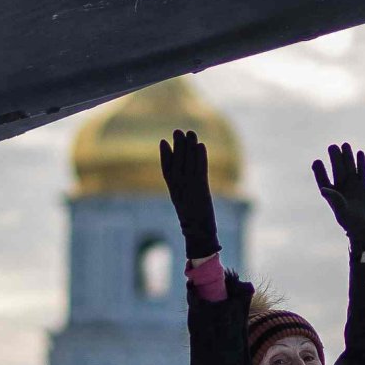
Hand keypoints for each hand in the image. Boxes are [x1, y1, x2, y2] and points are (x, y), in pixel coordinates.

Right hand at [158, 127, 219, 251]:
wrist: (199, 233)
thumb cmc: (193, 222)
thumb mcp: (184, 205)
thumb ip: (181, 193)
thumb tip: (181, 184)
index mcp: (173, 192)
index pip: (166, 170)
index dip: (164, 155)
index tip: (163, 142)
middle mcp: (179, 188)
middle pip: (177, 162)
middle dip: (178, 146)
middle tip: (178, 131)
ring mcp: (190, 188)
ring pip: (188, 162)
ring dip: (189, 146)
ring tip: (191, 133)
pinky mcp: (201, 189)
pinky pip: (200, 169)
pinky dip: (201, 156)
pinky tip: (201, 146)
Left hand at [312, 141, 364, 249]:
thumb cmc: (353, 225)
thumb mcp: (341, 212)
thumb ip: (334, 199)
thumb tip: (323, 188)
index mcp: (332, 196)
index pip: (323, 180)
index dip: (319, 171)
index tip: (317, 162)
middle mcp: (342, 190)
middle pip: (337, 170)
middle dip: (335, 159)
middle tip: (332, 147)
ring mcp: (354, 188)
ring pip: (349, 168)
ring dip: (347, 157)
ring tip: (345, 145)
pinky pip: (362, 172)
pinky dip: (361, 163)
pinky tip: (359, 153)